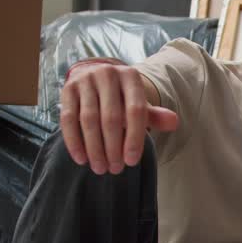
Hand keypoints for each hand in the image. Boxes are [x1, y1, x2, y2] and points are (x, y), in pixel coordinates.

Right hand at [59, 59, 179, 174]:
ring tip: (100, 168)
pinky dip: (74, 142)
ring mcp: (85, 80)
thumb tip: (174, 122)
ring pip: (88, 120)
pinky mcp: (67, 89)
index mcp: (130, 76)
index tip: (131, 162)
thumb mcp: (139, 103)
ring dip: (94, 148)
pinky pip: (68, 119)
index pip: (135, 111)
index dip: (134, 138)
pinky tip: (81, 159)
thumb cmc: (121, 97)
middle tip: (115, 169)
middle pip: (111, 117)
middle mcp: (107, 73)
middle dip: (113, 147)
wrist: (94, 77)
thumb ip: (155, 115)